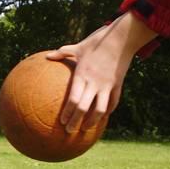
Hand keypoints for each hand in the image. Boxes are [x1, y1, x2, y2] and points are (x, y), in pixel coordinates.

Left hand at [46, 12, 157, 132]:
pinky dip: (107, 111)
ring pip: (100, 109)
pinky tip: (102, 117)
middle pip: (84, 108)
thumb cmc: (98, 40)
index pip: (73, 99)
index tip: (61, 122)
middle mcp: (94, 82)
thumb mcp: (79, 46)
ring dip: (92, 121)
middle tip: (68, 131)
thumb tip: (47, 56)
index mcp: (82, 75)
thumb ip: (63, 53)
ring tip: (86, 128)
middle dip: (76, 121)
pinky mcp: (118, 84)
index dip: (67, 112)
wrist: (122, 37)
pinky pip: (113, 102)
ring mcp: (107, 85)